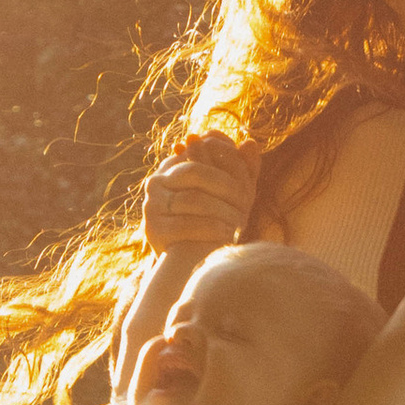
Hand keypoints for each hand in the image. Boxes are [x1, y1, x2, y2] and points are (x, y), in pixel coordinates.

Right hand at [142, 129, 255, 257]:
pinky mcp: (154, 229)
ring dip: (222, 210)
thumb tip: (251, 143)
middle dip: (225, 185)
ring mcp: (152, 205)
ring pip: (192, 198)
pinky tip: (227, 234)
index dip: (228, 159)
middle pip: (194, 171)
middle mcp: (157, 181)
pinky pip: (185, 224)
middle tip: (246, 201)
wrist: (190, 261)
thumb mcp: (229, 194)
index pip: (202, 147)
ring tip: (241, 221)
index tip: (247, 178)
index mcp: (174, 165)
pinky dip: (210, 228)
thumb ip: (241, 169)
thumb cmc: (213, 221)